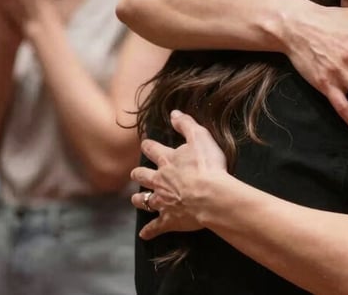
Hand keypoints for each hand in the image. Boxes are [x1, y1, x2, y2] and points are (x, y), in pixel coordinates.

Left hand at [130, 110, 227, 239]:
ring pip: (144, 200)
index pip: (153, 149)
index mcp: (168, 160)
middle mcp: (160, 180)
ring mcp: (162, 201)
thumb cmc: (208, 165)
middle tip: (136, 173)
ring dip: (139, 199)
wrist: (211, 196)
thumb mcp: (201, 137)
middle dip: (139, 173)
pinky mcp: (169, 219)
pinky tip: (144, 234)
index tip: (145, 143)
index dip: (149, 145)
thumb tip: (174, 113)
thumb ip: (186, 124)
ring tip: (135, 199)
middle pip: (143, 175)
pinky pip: (155, 226)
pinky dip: (149, 231)